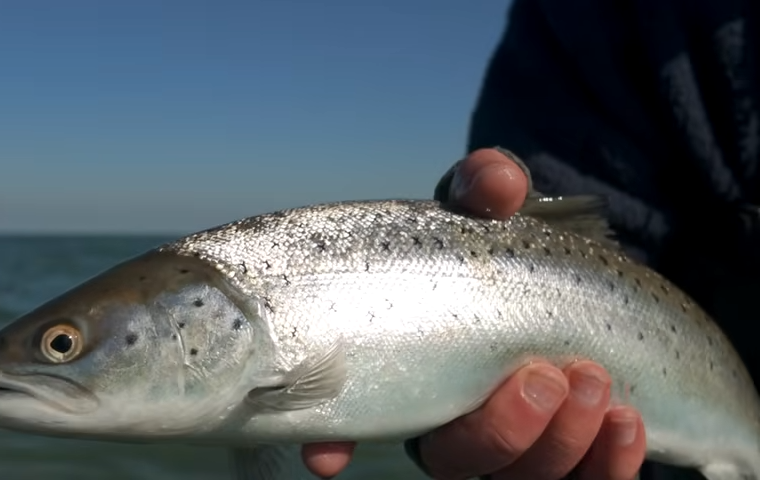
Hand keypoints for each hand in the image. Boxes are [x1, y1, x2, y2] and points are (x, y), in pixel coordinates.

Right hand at [301, 149, 646, 478]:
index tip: (328, 456)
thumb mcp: (492, 215)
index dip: (331, 441)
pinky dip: (606, 465)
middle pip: (454, 461)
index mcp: (408, 370)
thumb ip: (484, 190)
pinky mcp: (575, 458)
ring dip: (558, 444)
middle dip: (496, 434)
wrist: (584, 282)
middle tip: (540, 377)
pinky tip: (627, 421)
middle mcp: (451, 420)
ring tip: (594, 383)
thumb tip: (496, 180)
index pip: (352, 416)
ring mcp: (515, 447)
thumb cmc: (513, 249)